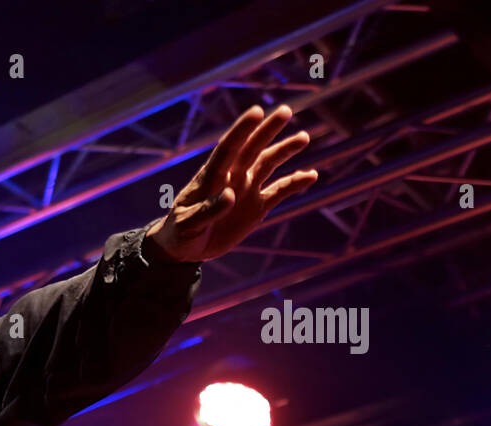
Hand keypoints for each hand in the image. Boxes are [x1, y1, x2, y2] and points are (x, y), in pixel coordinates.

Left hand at [145, 104, 318, 262]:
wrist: (185, 249)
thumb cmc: (179, 234)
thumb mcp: (187, 225)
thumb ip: (207, 210)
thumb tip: (230, 194)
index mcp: (210, 178)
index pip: (227, 148)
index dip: (241, 130)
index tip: (256, 112)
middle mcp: (231, 178)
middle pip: (251, 149)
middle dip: (267, 130)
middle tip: (286, 111)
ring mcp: (245, 190)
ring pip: (268, 164)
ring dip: (285, 151)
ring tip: (303, 138)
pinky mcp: (256, 206)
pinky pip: (279, 191)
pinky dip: (294, 183)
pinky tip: (311, 176)